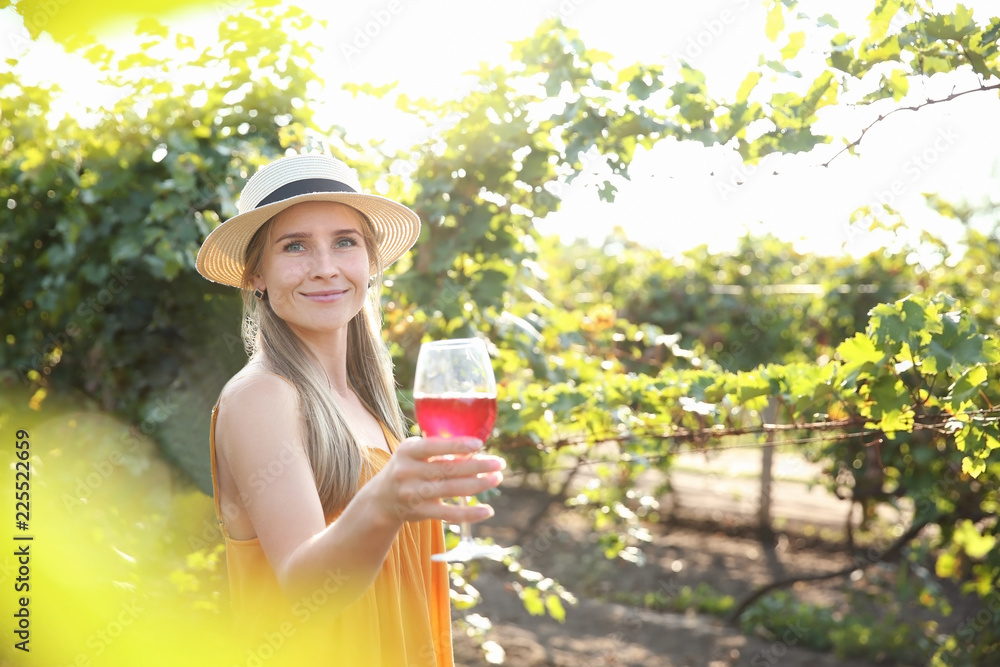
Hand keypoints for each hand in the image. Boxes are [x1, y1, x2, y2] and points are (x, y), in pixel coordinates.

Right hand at [368, 436, 504, 525]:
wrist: (381, 499)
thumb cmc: (408, 468)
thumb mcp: (414, 453)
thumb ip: (439, 450)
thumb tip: (475, 450)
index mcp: (407, 451)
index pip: (434, 446)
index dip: (457, 445)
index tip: (480, 444)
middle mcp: (407, 471)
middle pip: (448, 469)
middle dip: (477, 465)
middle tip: (499, 463)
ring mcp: (412, 493)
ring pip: (451, 489)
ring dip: (478, 484)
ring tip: (496, 479)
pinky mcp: (419, 512)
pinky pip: (448, 514)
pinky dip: (469, 513)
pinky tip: (487, 510)